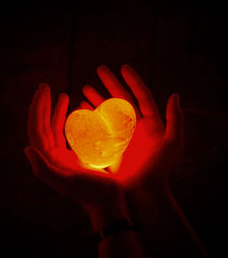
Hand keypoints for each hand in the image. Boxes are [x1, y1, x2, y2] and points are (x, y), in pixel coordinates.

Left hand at [25, 83, 121, 214]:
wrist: (107, 200)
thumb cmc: (91, 192)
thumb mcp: (67, 182)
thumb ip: (44, 169)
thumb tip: (26, 149)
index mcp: (49, 160)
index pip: (37, 130)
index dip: (37, 110)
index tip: (43, 91)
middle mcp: (52, 157)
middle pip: (43, 126)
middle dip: (43, 105)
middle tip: (45, 87)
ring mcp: (63, 155)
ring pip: (55, 129)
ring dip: (55, 111)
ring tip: (62, 95)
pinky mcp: (74, 155)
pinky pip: (67, 135)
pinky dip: (68, 122)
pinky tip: (74, 112)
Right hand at [80, 65, 183, 189]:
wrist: (143, 189)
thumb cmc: (159, 168)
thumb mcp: (173, 143)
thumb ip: (176, 120)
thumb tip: (175, 95)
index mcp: (149, 122)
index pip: (140, 95)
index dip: (133, 80)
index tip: (122, 67)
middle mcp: (134, 125)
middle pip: (121, 99)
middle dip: (110, 84)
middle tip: (99, 70)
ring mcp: (120, 134)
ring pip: (107, 111)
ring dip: (97, 99)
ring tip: (85, 88)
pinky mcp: (109, 144)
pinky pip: (98, 127)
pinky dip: (90, 117)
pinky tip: (81, 109)